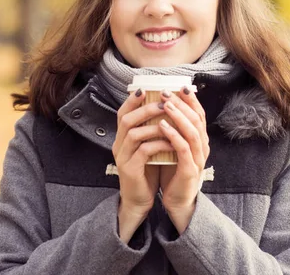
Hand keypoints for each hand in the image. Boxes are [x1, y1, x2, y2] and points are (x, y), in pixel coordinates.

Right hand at [112, 89, 173, 240]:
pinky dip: (158, 144)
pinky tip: (171, 143)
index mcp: (122, 138)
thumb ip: (150, 131)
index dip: (132, 101)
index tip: (145, 89)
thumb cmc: (146, 171)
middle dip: (145, 109)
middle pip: (126, 120)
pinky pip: (144, 152)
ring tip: (169, 121)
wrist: (139, 200)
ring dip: (153, 125)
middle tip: (163, 103)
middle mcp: (118, 145)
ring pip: (134, 134)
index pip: (122, 113)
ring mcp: (122, 158)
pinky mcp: (130, 170)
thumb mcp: (147, 148)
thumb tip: (164, 110)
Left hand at [158, 87, 209, 232]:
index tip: (179, 86)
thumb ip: (173, 129)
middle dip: (182, 104)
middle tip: (167, 92)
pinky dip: (173, 135)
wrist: (177, 201)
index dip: (190, 100)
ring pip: (192, 131)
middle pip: (197, 119)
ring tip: (165, 104)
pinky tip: (162, 125)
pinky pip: (183, 148)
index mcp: (200, 140)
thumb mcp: (174, 147)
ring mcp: (198, 158)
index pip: (199, 115)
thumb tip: (162, 106)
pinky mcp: (190, 170)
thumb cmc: (173, 171)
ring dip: (178, 116)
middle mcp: (203, 147)